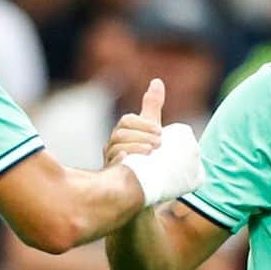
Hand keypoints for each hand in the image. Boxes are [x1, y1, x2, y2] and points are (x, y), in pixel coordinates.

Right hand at [111, 78, 204, 205]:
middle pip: (121, 134)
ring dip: (134, 147)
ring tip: (150, 152)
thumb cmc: (146, 155)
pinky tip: (128, 161)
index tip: (160, 131)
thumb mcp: (151, 131)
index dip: (143, 124)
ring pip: (116, 149)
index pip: (127, 121)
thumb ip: (152, 106)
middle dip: (141, 136)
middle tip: (160, 144)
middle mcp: (112, 146)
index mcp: (122, 133)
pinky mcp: (111, 177)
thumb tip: (157, 81)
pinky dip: (118, 162)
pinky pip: (110, 167)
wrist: (142, 188)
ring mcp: (110, 161)